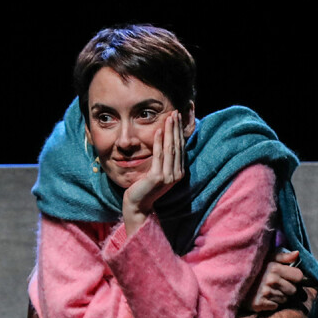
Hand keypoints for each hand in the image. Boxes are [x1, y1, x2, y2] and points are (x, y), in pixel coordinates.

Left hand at [122, 110, 185, 234]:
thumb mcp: (157, 172)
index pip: (180, 147)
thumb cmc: (144, 188)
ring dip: (170, 131)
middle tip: (176, 112)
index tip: (177, 117)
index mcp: (178, 172)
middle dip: (176, 127)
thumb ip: (163, 161)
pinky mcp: (157, 178)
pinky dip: (158, 142)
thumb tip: (164, 143)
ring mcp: (168, 176)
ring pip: (170, 148)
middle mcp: (176, 174)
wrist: (138, 206)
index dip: (179, 131)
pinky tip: (158, 131)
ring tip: (170, 117)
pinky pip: (159, 156)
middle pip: (177, 145)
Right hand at [250, 250, 303, 311]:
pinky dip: (271, 304)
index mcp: (275, 268)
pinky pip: (275, 306)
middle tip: (277, 284)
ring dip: (279, 296)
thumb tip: (297, 254)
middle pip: (293, 290)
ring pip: (284, 299)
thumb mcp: (267, 257)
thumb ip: (283, 256)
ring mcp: (265, 293)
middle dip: (287, 288)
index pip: (299, 276)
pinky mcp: (259, 304)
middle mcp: (271, 281)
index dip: (295, 277)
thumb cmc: (253, 268)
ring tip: (268, 290)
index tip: (288, 276)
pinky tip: (263, 297)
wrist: (232, 280)